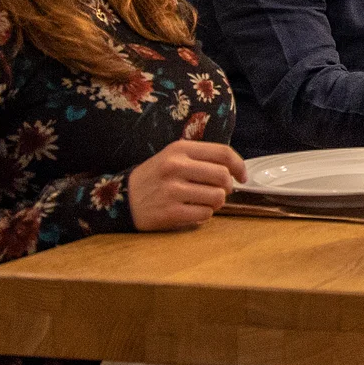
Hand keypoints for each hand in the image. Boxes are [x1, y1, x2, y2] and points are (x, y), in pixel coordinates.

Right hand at [127, 140, 245, 230]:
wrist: (121, 199)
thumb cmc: (155, 178)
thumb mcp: (173, 157)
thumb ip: (201, 158)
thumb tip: (234, 169)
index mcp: (179, 149)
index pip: (223, 152)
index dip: (239, 165)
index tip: (242, 177)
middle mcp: (176, 166)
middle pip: (223, 176)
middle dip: (227, 187)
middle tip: (218, 192)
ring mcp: (172, 190)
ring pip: (217, 197)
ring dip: (215, 203)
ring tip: (202, 202)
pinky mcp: (170, 211)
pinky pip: (205, 214)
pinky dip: (203, 215)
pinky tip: (191, 211)